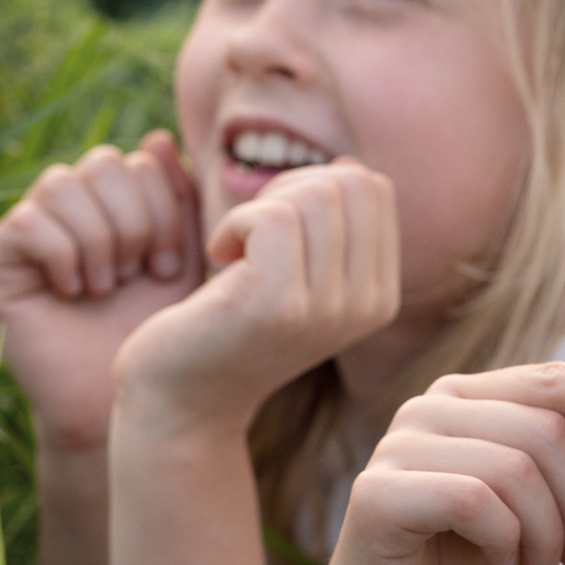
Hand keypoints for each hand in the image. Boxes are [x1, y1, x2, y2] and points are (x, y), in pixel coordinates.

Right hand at [0, 132, 199, 448]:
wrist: (118, 402)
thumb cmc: (154, 333)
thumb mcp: (182, 259)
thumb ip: (179, 199)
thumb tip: (158, 138)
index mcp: (109, 204)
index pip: (137, 161)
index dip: (163, 209)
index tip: (169, 267)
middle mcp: (63, 211)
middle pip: (101, 163)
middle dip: (133, 222)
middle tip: (136, 275)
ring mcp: (24, 234)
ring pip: (61, 185)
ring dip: (99, 241)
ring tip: (105, 287)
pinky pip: (28, 223)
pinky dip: (63, 257)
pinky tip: (74, 293)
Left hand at [111, 159, 401, 430]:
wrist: (183, 397)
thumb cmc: (231, 322)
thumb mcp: (301, 274)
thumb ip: (333, 226)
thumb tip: (348, 166)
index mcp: (381, 296)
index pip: (373, 189)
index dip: (313, 186)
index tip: (274, 229)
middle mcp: (367, 306)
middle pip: (351, 183)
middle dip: (290, 188)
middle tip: (250, 231)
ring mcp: (328, 309)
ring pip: (316, 194)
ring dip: (259, 205)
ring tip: (235, 246)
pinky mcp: (280, 307)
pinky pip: (271, 217)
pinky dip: (233, 222)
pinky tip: (216, 256)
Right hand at [290, 364, 564, 564]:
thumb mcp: (535, 515)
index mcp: (465, 400)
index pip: (551, 378)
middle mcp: (426, 408)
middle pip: (544, 428)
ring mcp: (396, 446)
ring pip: (515, 467)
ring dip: (548, 533)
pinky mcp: (376, 493)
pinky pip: (475, 501)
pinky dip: (507, 543)